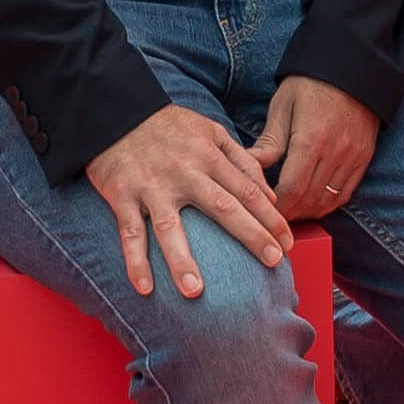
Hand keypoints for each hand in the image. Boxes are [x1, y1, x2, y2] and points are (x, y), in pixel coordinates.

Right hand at [84, 102, 292, 297]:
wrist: (115, 110)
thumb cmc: (168, 126)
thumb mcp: (210, 131)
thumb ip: (241, 160)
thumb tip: (268, 195)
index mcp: (208, 157)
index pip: (247, 191)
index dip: (270, 218)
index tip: (288, 244)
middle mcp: (184, 174)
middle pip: (222, 208)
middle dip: (250, 236)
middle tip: (274, 263)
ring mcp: (152, 187)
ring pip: (169, 228)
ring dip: (181, 261)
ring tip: (195, 292)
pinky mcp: (123, 196)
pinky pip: (129, 233)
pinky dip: (135, 261)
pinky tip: (144, 288)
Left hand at [251, 74, 380, 222]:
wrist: (353, 67)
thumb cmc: (311, 83)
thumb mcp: (283, 105)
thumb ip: (269, 141)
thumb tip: (248, 167)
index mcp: (311, 139)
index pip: (292, 189)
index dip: (277, 208)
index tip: (262, 213)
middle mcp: (335, 152)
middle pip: (309, 200)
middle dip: (289, 214)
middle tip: (271, 220)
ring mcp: (352, 157)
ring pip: (328, 201)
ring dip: (307, 212)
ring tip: (289, 215)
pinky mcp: (363, 158)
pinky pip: (345, 193)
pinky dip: (327, 204)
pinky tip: (312, 204)